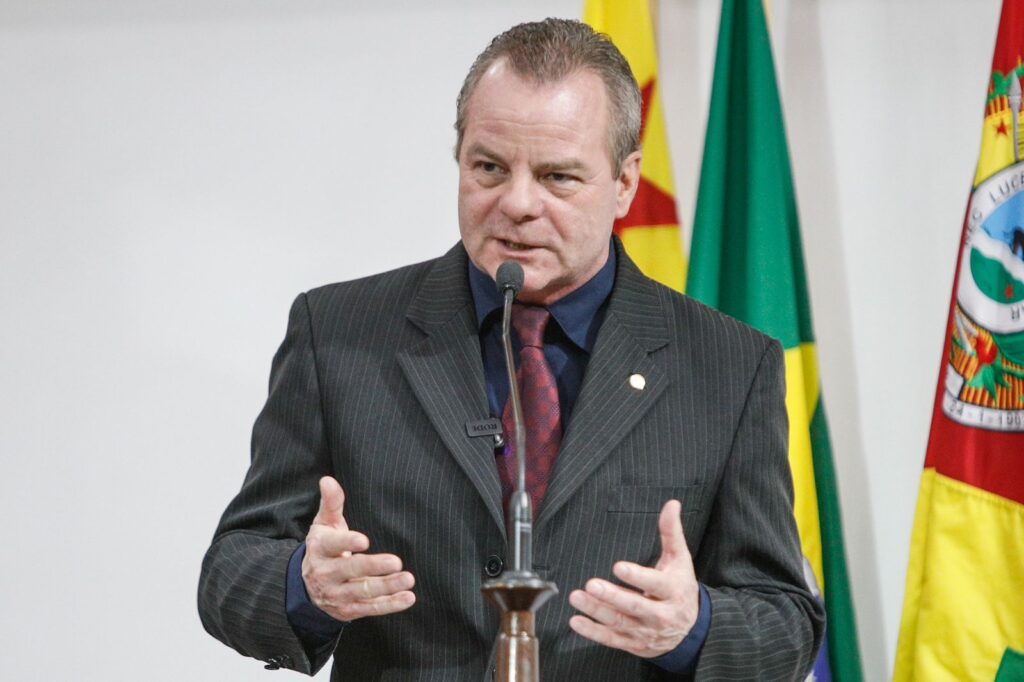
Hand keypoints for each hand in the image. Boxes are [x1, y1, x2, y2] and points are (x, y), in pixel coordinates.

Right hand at [302, 476, 415, 620]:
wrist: (307, 588)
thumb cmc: (324, 547)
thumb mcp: (324, 525)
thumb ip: (331, 503)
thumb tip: (328, 480)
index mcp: (320, 548)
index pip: (333, 545)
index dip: (347, 542)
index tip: (364, 540)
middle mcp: (326, 573)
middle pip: (350, 570)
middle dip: (373, 566)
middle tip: (396, 562)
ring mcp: (338, 594)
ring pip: (363, 592)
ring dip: (386, 586)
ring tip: (408, 579)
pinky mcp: (350, 610)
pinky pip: (371, 608)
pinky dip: (390, 604)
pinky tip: (408, 597)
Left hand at [568, 499, 698, 657]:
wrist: (691, 630)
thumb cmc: (680, 586)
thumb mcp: (680, 559)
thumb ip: (672, 532)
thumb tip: (672, 503)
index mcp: (674, 591)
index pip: (657, 583)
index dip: (638, 577)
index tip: (618, 567)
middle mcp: (661, 615)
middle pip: (636, 606)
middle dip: (613, 596)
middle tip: (591, 584)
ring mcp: (646, 631)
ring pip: (620, 622)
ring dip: (596, 611)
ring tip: (576, 596)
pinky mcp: (634, 643)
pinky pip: (612, 640)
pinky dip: (593, 633)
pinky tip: (576, 621)